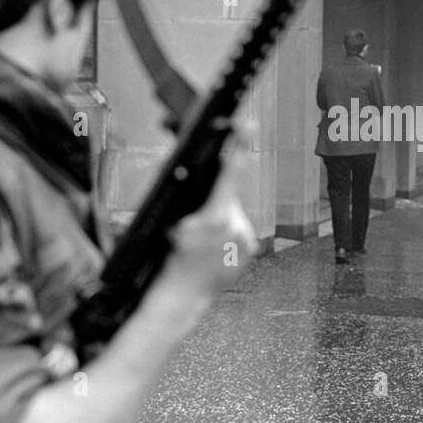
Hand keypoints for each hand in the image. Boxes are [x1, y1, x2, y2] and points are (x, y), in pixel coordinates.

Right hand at [143, 139, 257, 307]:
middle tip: (197, 223)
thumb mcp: (173, 223)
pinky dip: (227, 235)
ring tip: (203, 242)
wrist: (182, 297)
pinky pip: (239, 232)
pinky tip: (213, 249)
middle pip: (228, 197)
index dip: (238, 145)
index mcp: (216, 217)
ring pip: (233, 215)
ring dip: (219, 220)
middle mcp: (237, 227)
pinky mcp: (251, 252)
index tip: (246, 125)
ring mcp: (247, 241)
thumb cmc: (170, 259)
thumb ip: (189, 197)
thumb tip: (193, 173)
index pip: (230, 172)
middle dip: (213, 201)